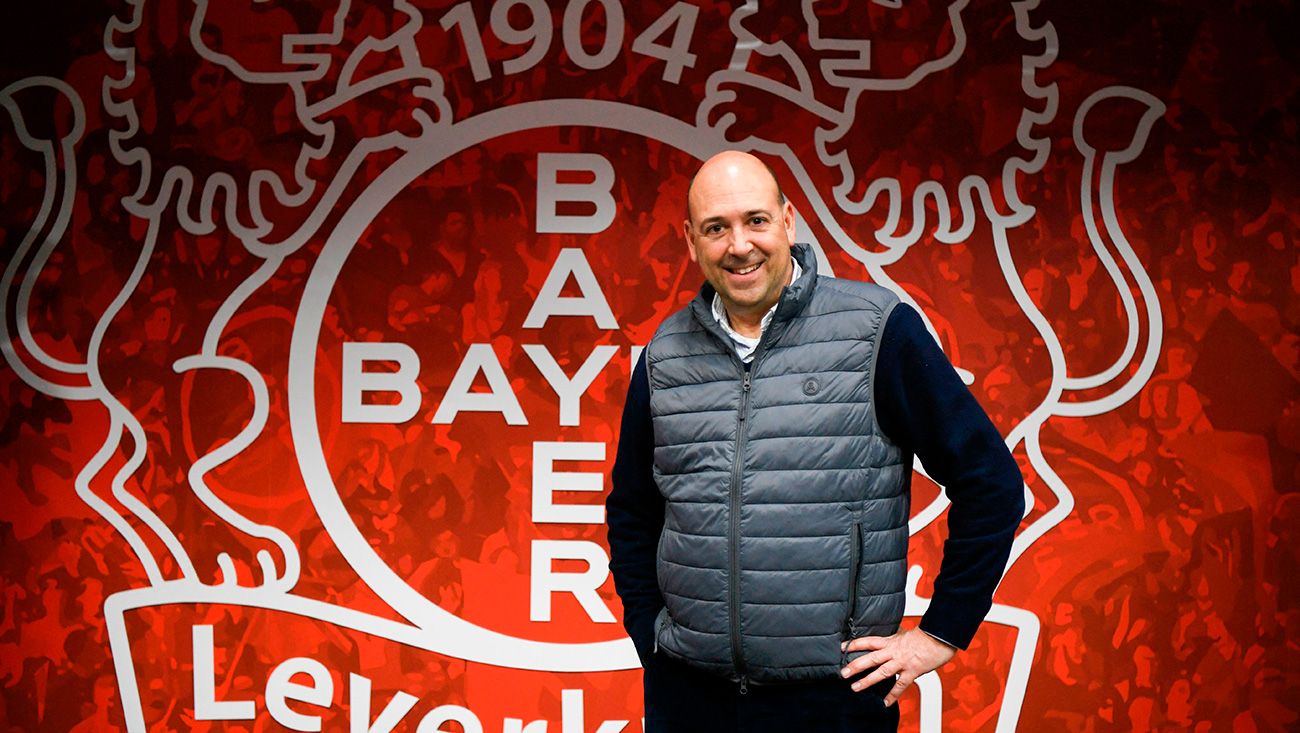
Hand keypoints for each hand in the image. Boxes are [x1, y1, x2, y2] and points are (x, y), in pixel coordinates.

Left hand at [839, 628, 956, 705]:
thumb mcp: (905, 633)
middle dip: (856, 666)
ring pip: (881, 672)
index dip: (854, 644)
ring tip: (855, 687)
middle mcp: (893, 652)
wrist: (940, 637)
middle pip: (870, 658)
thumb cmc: (925, 635)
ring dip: (867, 680)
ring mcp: (902, 662)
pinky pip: (900, 685)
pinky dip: (893, 695)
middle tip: (843, 672)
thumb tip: (891, 632)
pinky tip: (885, 702)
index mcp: (891, 641)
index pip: (868, 641)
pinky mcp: (912, 671)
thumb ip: (895, 636)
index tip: (842, 648)